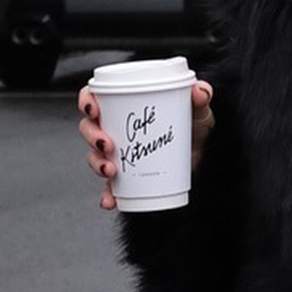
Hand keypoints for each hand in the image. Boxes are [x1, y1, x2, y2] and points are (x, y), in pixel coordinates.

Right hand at [81, 79, 212, 210]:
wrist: (205, 159)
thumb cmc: (194, 129)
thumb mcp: (198, 112)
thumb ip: (200, 99)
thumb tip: (200, 91)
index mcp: (124, 107)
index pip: (94, 97)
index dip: (86, 101)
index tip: (93, 108)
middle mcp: (115, 129)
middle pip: (89, 128)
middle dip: (92, 136)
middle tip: (107, 144)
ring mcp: (119, 154)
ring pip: (94, 156)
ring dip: (96, 164)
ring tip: (111, 170)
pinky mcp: (127, 177)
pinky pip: (110, 187)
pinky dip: (108, 195)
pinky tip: (110, 201)